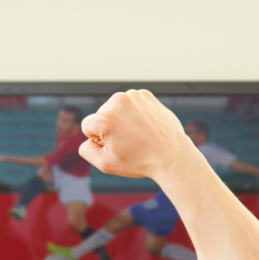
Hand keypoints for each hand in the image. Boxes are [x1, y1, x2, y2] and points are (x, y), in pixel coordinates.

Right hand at [79, 90, 200, 179]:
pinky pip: (132, 104)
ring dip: (123, 120)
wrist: (172, 156)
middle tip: (129, 142)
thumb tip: (88, 139)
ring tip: (138, 135)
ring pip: (117, 109)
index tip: (115, 146)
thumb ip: (86, 151)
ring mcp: (133, 96)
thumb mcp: (106, 164)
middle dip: (111, 128)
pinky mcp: (146, 95)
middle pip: (102, 115)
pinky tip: (145, 127)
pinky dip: (136, 114)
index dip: (98, 140)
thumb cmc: (140, 161)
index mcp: (104, 119)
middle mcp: (117, 102)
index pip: (87, 126)